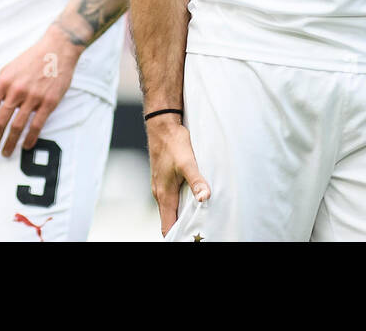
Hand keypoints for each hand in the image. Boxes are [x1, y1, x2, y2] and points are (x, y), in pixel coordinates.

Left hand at [0, 27, 79, 155]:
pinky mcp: (50, 101)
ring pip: (17, 126)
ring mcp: (34, 96)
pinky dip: (30, 138)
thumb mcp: (7, 70)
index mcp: (3, 81)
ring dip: (10, 142)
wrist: (58, 49)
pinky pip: (37, 124)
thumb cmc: (32, 58)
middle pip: (0, 121)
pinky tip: (26, 145)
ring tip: (6, 152)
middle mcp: (17, 90)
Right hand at [146, 115, 209, 235]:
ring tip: (198, 219)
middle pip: (169, 219)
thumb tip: (204, 198)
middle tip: (199, 231)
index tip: (190, 239)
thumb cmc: (173, 144)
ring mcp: (161, 186)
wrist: (162, 126)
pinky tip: (192, 200)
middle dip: (182, 228)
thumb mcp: (187, 162)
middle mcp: (160, 193)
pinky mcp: (164, 178)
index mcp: (164, 195)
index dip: (177, 235)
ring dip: (181, 215)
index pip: (168, 226)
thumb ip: (196, 181)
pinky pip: (172, 197)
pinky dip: (181, 203)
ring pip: (171, 208)